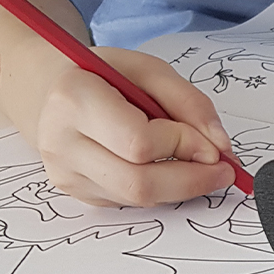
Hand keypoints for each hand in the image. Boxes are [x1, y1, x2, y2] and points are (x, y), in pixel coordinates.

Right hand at [23, 45, 234, 206]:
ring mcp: (66, 173)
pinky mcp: (77, 192)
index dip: (185, 147)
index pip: (139, 143)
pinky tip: (164, 168)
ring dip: (180, 187)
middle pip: (139, 184)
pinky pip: (131, 202)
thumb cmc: (104, 76)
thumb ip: (190, 103)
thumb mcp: (149, 70)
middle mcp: (62, 141)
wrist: (50, 90)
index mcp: (75, 98)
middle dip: (192, 180)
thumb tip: (220, 147)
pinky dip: (159, 189)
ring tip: (198, 166)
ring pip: (138, 199)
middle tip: (223, 172)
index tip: (214, 146)